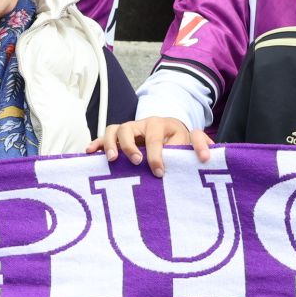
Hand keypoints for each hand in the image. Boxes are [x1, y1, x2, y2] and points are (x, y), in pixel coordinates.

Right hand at [86, 116, 210, 175]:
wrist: (169, 132)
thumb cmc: (178, 139)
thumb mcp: (190, 140)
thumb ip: (199, 145)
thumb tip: (205, 156)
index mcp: (160, 124)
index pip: (155, 138)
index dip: (156, 155)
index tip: (159, 172)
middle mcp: (141, 124)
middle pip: (128, 128)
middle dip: (130, 146)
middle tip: (136, 162)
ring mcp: (128, 130)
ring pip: (114, 130)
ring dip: (111, 144)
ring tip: (112, 160)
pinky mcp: (118, 138)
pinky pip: (104, 137)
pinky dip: (96, 143)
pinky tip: (90, 153)